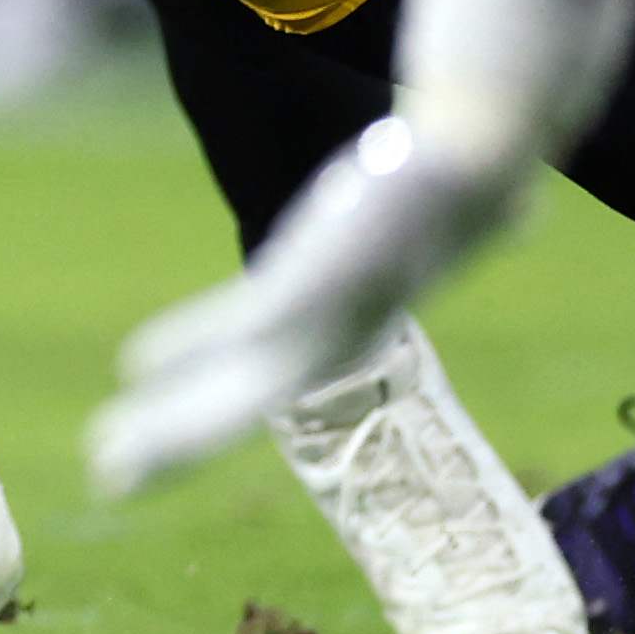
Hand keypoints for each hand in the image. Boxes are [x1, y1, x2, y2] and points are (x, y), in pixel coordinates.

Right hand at [87, 122, 526, 495]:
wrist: (481, 151)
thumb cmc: (478, 174)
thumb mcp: (467, 210)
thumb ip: (488, 216)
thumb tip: (526, 211)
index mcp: (358, 323)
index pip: (272, 378)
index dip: (209, 402)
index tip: (151, 414)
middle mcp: (341, 340)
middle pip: (238, 409)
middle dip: (173, 444)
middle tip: (109, 481)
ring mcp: (325, 322)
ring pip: (231, 398)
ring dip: (166, 434)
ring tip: (108, 468)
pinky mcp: (309, 291)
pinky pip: (231, 336)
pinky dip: (181, 359)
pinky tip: (131, 371)